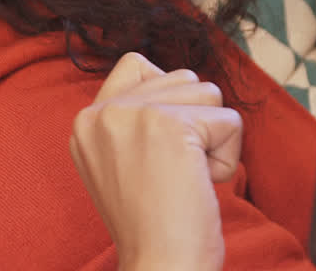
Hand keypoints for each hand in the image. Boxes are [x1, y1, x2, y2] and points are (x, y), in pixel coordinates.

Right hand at [69, 52, 241, 270]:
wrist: (158, 266)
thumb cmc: (151, 224)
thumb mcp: (118, 161)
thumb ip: (133, 118)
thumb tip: (182, 82)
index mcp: (86, 121)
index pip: (136, 65)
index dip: (166, 103)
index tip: (158, 152)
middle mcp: (102, 111)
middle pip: (181, 78)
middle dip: (194, 123)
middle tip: (170, 172)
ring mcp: (133, 114)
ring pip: (208, 93)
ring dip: (211, 138)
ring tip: (185, 176)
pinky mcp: (169, 125)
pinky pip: (230, 121)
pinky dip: (227, 158)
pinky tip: (199, 185)